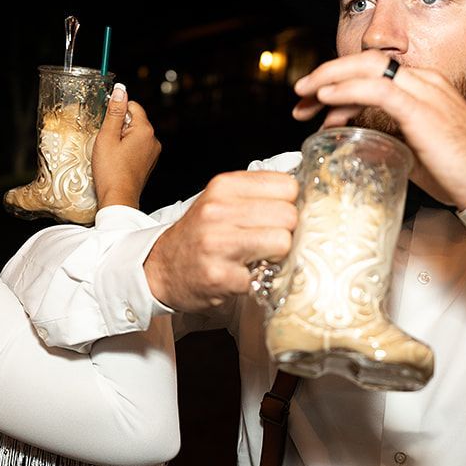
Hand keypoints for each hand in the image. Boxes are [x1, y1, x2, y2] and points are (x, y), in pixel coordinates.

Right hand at [91, 84, 159, 209]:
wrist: (118, 198)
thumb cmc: (111, 171)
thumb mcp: (107, 136)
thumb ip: (114, 111)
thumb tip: (120, 90)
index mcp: (145, 130)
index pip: (132, 106)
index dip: (116, 112)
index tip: (106, 123)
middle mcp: (153, 140)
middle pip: (134, 120)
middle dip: (118, 126)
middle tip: (107, 142)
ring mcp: (152, 153)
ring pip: (134, 134)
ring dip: (121, 138)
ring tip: (111, 153)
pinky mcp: (148, 163)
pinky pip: (136, 147)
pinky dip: (126, 149)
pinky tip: (116, 161)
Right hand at [144, 170, 298, 312]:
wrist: (160, 269)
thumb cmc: (198, 235)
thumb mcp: (220, 200)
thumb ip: (257, 193)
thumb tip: (304, 197)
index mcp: (223, 186)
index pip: (287, 186)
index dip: (288, 204)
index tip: (277, 217)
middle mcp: (218, 211)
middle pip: (289, 216)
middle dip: (285, 232)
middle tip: (268, 241)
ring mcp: (218, 244)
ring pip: (283, 243)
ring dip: (276, 256)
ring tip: (258, 258)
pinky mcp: (220, 276)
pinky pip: (265, 276)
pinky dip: (259, 280)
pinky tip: (242, 275)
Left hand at [292, 51, 465, 209]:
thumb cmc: (459, 172)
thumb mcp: (416, 149)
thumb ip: (391, 138)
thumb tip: (362, 142)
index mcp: (424, 86)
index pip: (373, 72)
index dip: (338, 82)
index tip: (313, 103)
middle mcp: (424, 81)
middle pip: (365, 63)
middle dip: (327, 74)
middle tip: (299, 96)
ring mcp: (425, 92)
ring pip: (367, 69)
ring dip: (329, 78)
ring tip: (304, 96)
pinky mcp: (422, 110)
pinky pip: (378, 90)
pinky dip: (347, 90)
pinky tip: (326, 97)